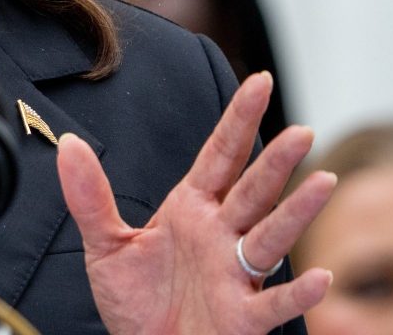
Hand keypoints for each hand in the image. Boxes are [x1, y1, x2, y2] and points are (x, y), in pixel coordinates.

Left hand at [57, 72, 335, 334]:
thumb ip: (89, 196)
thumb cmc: (134, 301)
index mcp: (192, 209)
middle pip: (254, 190)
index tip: (260, 82)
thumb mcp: (105, 244)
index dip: (240, 119)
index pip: (221, 155)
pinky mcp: (242, 318)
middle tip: (301, 131)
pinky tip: (320, 278)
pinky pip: (273, 304)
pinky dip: (297, 293)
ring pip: (272, 237)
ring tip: (324, 181)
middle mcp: (221, 235)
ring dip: (297, 212)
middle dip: (277, 161)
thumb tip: (68, 145)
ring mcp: (236, 274)